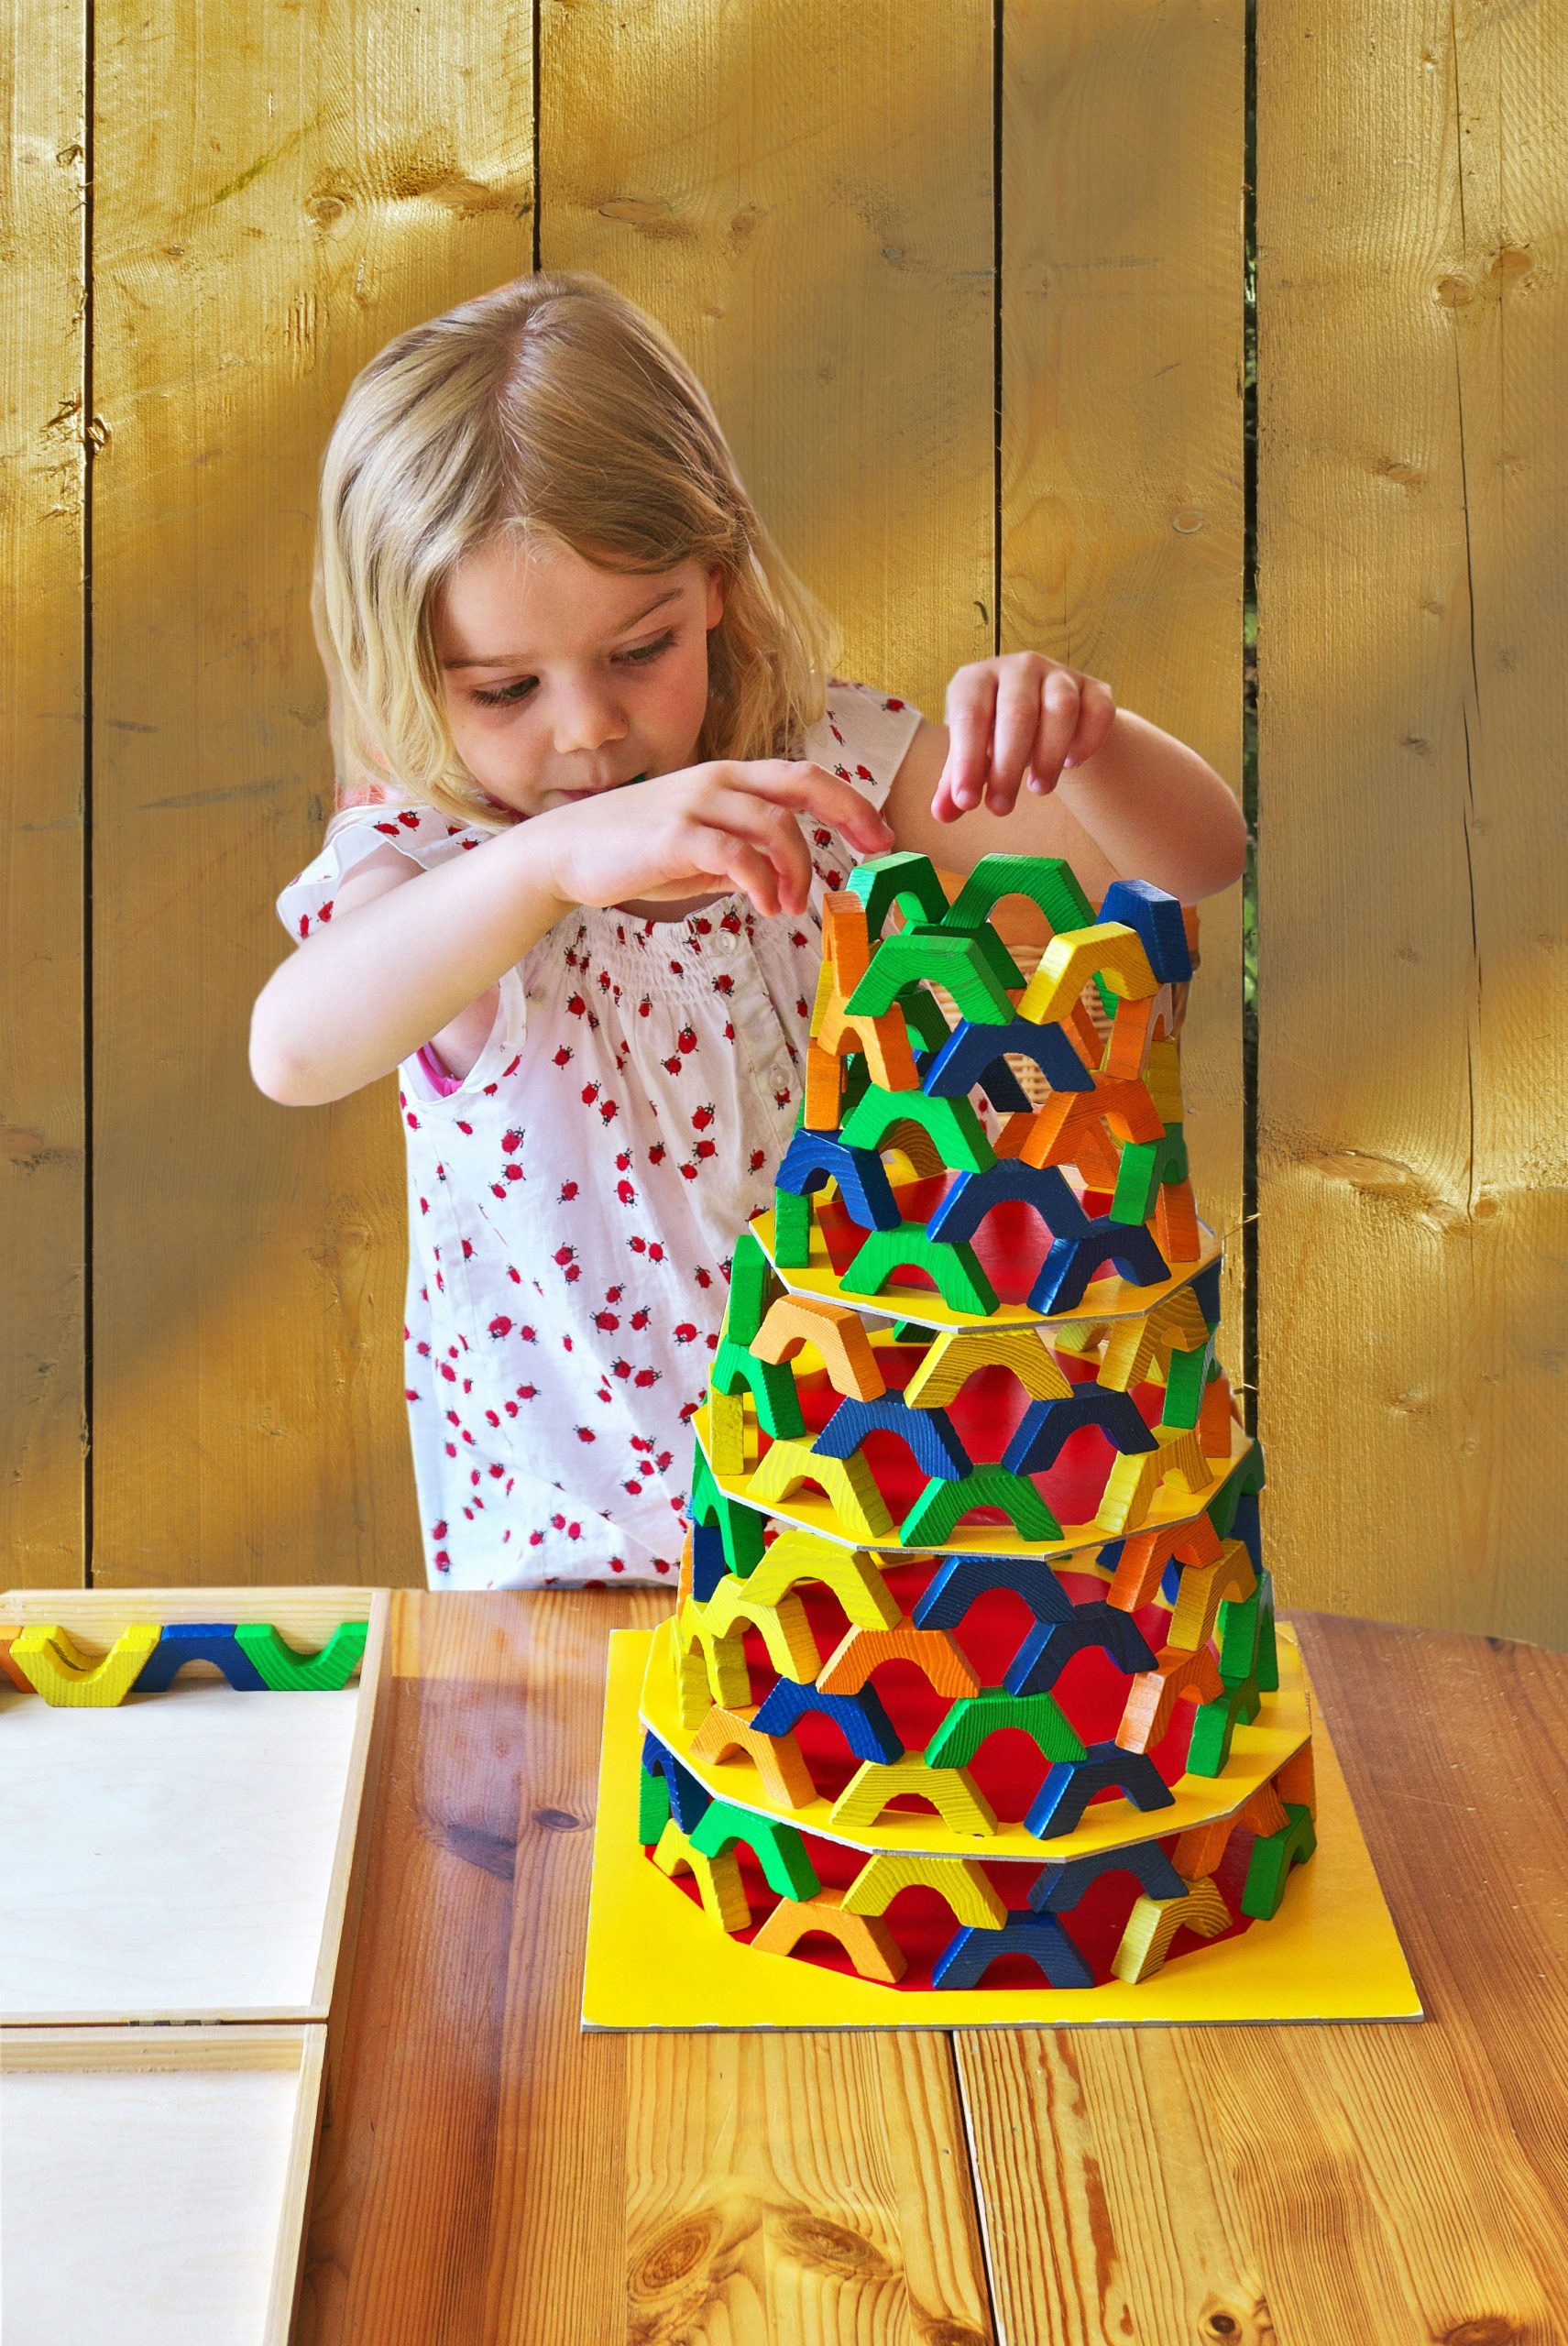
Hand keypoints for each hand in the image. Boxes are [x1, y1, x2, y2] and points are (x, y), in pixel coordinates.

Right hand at [539, 760, 893, 920]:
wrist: (564, 853)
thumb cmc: (632, 852)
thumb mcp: (697, 853)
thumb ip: (739, 858)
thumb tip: (776, 880)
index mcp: (729, 780)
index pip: (804, 778)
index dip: (849, 803)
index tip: (880, 837)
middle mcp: (718, 781)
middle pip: (803, 782)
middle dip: (850, 813)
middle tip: (874, 853)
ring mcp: (695, 803)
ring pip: (774, 824)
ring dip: (797, 868)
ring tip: (791, 906)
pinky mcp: (674, 835)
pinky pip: (735, 853)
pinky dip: (762, 881)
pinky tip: (766, 905)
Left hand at [931, 653, 1117, 819]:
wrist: (1044, 717)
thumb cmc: (996, 736)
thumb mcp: (973, 755)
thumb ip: (956, 782)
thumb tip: (942, 814)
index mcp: (977, 679)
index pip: (970, 715)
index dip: (967, 761)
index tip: (967, 803)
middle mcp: (1018, 668)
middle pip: (1017, 713)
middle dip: (1007, 767)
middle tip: (1001, 808)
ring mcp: (1059, 674)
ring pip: (1061, 708)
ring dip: (1049, 754)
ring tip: (1039, 790)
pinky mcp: (1094, 688)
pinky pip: (1097, 711)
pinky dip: (1087, 741)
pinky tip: (1072, 764)